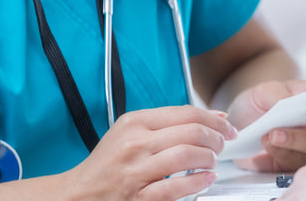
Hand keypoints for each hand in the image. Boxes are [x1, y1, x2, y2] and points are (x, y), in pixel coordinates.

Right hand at [60, 105, 237, 200]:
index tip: (226, 127)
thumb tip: (213, 118)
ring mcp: (136, 171)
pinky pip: (176, 187)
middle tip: (222, 145)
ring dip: (209, 159)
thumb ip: (168, 123)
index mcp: (134, 122)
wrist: (79, 194)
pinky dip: (198, 182)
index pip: (186, 112)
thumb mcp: (130, 132)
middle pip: (191, 132)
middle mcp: (135, 144)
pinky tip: (206, 179)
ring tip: (213, 162)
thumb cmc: (108, 163)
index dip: (214, 119)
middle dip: (216, 139)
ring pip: (187, 156)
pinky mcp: (139, 197)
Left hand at [227, 80, 305, 171]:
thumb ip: (279, 94)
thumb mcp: (265, 91)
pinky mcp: (293, 163)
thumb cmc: (259, 103)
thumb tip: (289, 103)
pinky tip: (267, 144)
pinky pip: (293, 163)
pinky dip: (279, 153)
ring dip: (296, 139)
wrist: (239, 123)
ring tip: (274, 133)